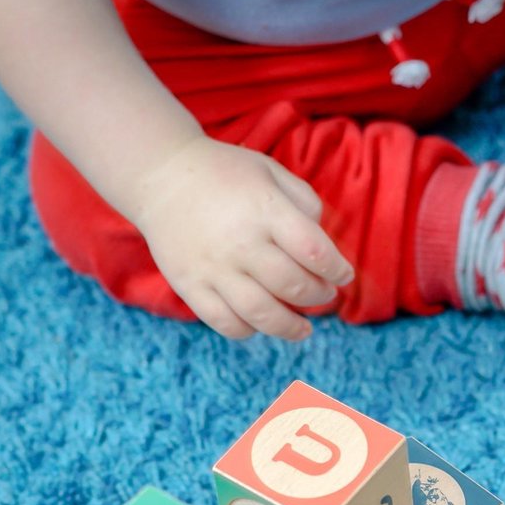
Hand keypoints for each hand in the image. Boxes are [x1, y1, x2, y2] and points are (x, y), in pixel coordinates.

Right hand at [130, 135, 353, 339]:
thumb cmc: (226, 175)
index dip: (336, 269)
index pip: (314, 251)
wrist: (161, 175)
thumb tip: (325, 247)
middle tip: (324, 294)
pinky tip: (261, 324)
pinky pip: (226, 323)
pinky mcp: (191, 286)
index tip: (343, 275)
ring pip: (263, 315)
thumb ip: (305, 203)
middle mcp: (241, 243)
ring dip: (291, 327)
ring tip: (304, 329)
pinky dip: (250, 331)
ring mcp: (214, 269)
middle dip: (318, 296)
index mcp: (265, 210)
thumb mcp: (272, 172)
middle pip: (293, 286)